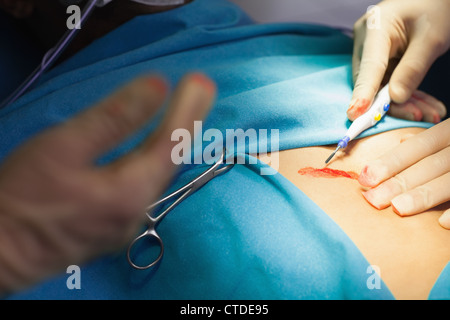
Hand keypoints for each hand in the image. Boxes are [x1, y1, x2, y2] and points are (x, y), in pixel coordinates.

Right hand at [0, 73, 215, 294]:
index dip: (188, 111)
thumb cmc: (21, 197)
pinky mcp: (113, 226)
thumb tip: (158, 87)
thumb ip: (113, 119)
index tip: (201, 80)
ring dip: (171, 140)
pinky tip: (154, 146)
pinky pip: (143, 186)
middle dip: (186, 122)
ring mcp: (127, 224)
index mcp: (131, 194)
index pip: (170, 145)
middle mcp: (139, 212)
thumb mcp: (64, 149)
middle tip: (202, 89)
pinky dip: (152, 159)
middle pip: (169, 161)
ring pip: (157, 174)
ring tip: (187, 110)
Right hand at [349, 0, 449, 121]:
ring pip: (382, 86)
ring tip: (430, 115)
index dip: (363, 93)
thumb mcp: (431, 38)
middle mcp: (367, 41)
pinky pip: (391, 83)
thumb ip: (413, 69)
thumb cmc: (435, 7)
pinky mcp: (382, 60)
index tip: (355, 114)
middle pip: (374, 81)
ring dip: (406, 103)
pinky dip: (409, 95)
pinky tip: (425, 107)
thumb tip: (396, 99)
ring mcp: (372, 51)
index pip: (369, 66)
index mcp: (376, 27)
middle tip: (420, 117)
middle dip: (395, 104)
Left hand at [359, 118, 449, 228]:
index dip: (390, 162)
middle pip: (428, 166)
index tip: (365, 178)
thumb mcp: (449, 137)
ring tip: (398, 208)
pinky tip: (442, 223)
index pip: (416, 147)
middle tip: (373, 200)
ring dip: (423, 195)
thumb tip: (402, 140)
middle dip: (399, 182)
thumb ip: (428, 141)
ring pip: (449, 182)